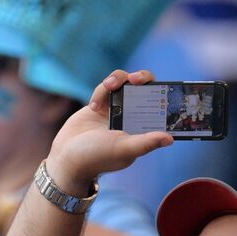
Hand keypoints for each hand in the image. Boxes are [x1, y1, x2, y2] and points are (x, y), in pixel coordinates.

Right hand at [44, 70, 172, 193]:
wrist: (66, 155)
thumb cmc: (97, 157)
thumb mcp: (124, 149)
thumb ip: (146, 143)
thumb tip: (170, 139)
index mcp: (143, 129)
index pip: (160, 107)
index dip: (164, 95)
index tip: (162, 87)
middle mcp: (133, 116)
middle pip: (146, 88)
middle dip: (143, 78)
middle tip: (135, 79)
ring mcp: (117, 108)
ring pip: (125, 82)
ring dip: (118, 79)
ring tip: (109, 85)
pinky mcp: (102, 102)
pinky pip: (107, 87)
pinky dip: (100, 91)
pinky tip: (93, 107)